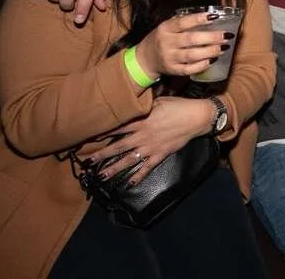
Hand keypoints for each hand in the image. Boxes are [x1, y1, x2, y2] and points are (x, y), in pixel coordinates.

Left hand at [89, 96, 210, 184]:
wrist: (196, 118)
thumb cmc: (178, 106)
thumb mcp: (159, 100)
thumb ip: (145, 105)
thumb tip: (134, 102)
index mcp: (142, 120)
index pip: (118, 127)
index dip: (103, 132)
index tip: (90, 137)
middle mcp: (143, 135)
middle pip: (119, 146)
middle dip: (102, 154)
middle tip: (88, 161)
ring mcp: (151, 147)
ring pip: (129, 160)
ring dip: (115, 168)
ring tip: (102, 176)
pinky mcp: (160, 155)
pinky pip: (147, 168)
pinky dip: (138, 177)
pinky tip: (129, 184)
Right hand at [135, 11, 230, 78]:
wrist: (145, 58)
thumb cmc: (162, 39)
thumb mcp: (167, 27)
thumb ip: (183, 23)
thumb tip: (211, 17)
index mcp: (165, 28)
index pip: (182, 22)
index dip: (199, 19)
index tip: (214, 16)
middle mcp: (167, 42)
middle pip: (190, 39)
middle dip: (211, 38)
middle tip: (226, 35)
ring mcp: (169, 58)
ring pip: (192, 55)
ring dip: (210, 52)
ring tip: (224, 48)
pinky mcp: (173, 70)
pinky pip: (189, 69)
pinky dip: (202, 65)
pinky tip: (213, 60)